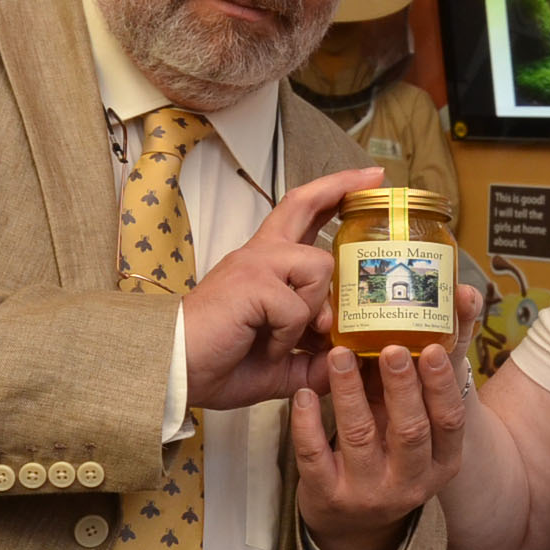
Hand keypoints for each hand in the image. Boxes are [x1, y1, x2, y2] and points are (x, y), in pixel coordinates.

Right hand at [183, 166, 382, 410]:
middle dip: (342, 186)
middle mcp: (261, 255)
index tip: (367, 180)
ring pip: (319, 266)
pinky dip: (290, 335)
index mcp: (265, 266)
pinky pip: (298, 307)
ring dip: (316, 309)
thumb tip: (349, 360)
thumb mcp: (281, 364)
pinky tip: (269, 347)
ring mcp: (255, 264)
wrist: (172, 372)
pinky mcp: (251, 283)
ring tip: (290, 338)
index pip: (302, 216)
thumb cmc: (217, 363)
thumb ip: (315, 359)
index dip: (333, 194)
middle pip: (303, 203)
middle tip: (377, 177)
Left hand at [292, 283, 482, 549]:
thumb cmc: (393, 448)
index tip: (430, 348)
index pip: (449, 421)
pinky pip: (315, 457)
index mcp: (443, 460)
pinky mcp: (328, 496)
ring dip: (349, 391)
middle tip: (389, 347)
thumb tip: (464, 293)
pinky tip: (303, 393)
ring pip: (358, 438)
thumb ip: (438, 361)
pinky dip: (308, 423)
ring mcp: (368, 492)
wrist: (353, 518)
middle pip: (409, 431)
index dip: (440, 385)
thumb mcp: (421, 416)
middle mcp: (411, 481)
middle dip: (399, 387)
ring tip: (339, 354)